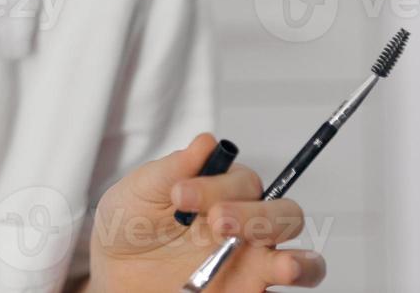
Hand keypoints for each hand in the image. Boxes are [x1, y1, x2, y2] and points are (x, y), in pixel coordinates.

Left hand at [87, 133, 325, 291]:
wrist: (115, 273)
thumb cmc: (128, 225)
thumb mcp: (140, 192)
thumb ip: (172, 169)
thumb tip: (207, 141)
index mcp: (223, 193)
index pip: (244, 182)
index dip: (217, 185)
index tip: (179, 194)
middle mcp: (246, 227)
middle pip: (284, 215)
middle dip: (256, 216)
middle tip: (216, 221)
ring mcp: (252, 265)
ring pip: (304, 260)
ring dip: (301, 261)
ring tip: (281, 266)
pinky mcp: (247, 291)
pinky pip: (280, 291)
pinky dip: (291, 279)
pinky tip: (279, 275)